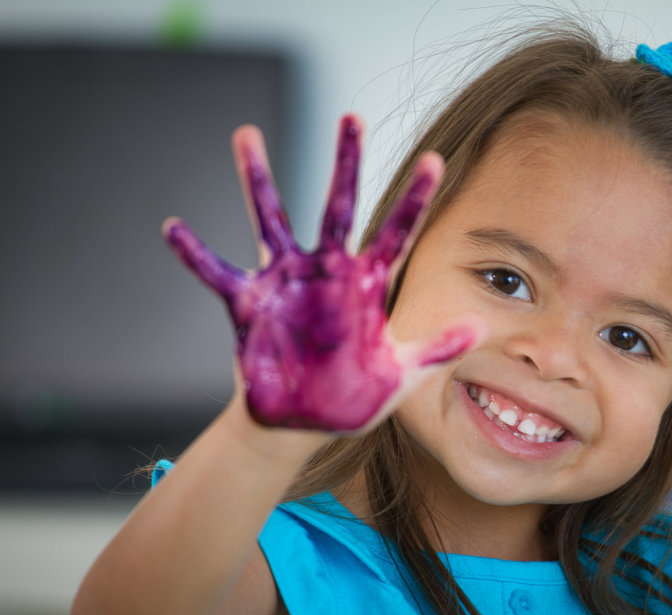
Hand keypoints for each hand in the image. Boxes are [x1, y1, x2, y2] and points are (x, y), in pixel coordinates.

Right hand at [163, 114, 479, 431]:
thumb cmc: (354, 397)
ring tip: (246, 134)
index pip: (398, 232)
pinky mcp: (249, 304)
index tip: (436, 160)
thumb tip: (482, 327)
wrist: (304, 424)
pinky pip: (216, 273)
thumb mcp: (400, 374)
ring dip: (258, 180)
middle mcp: (328, 272)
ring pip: (272, 220)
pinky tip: (173, 228)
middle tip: (353, 116)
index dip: (415, 199)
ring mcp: (287, 283)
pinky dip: (194, 254)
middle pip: (339, 206)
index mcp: (367, 285)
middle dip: (346, 163)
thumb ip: (436, 349)